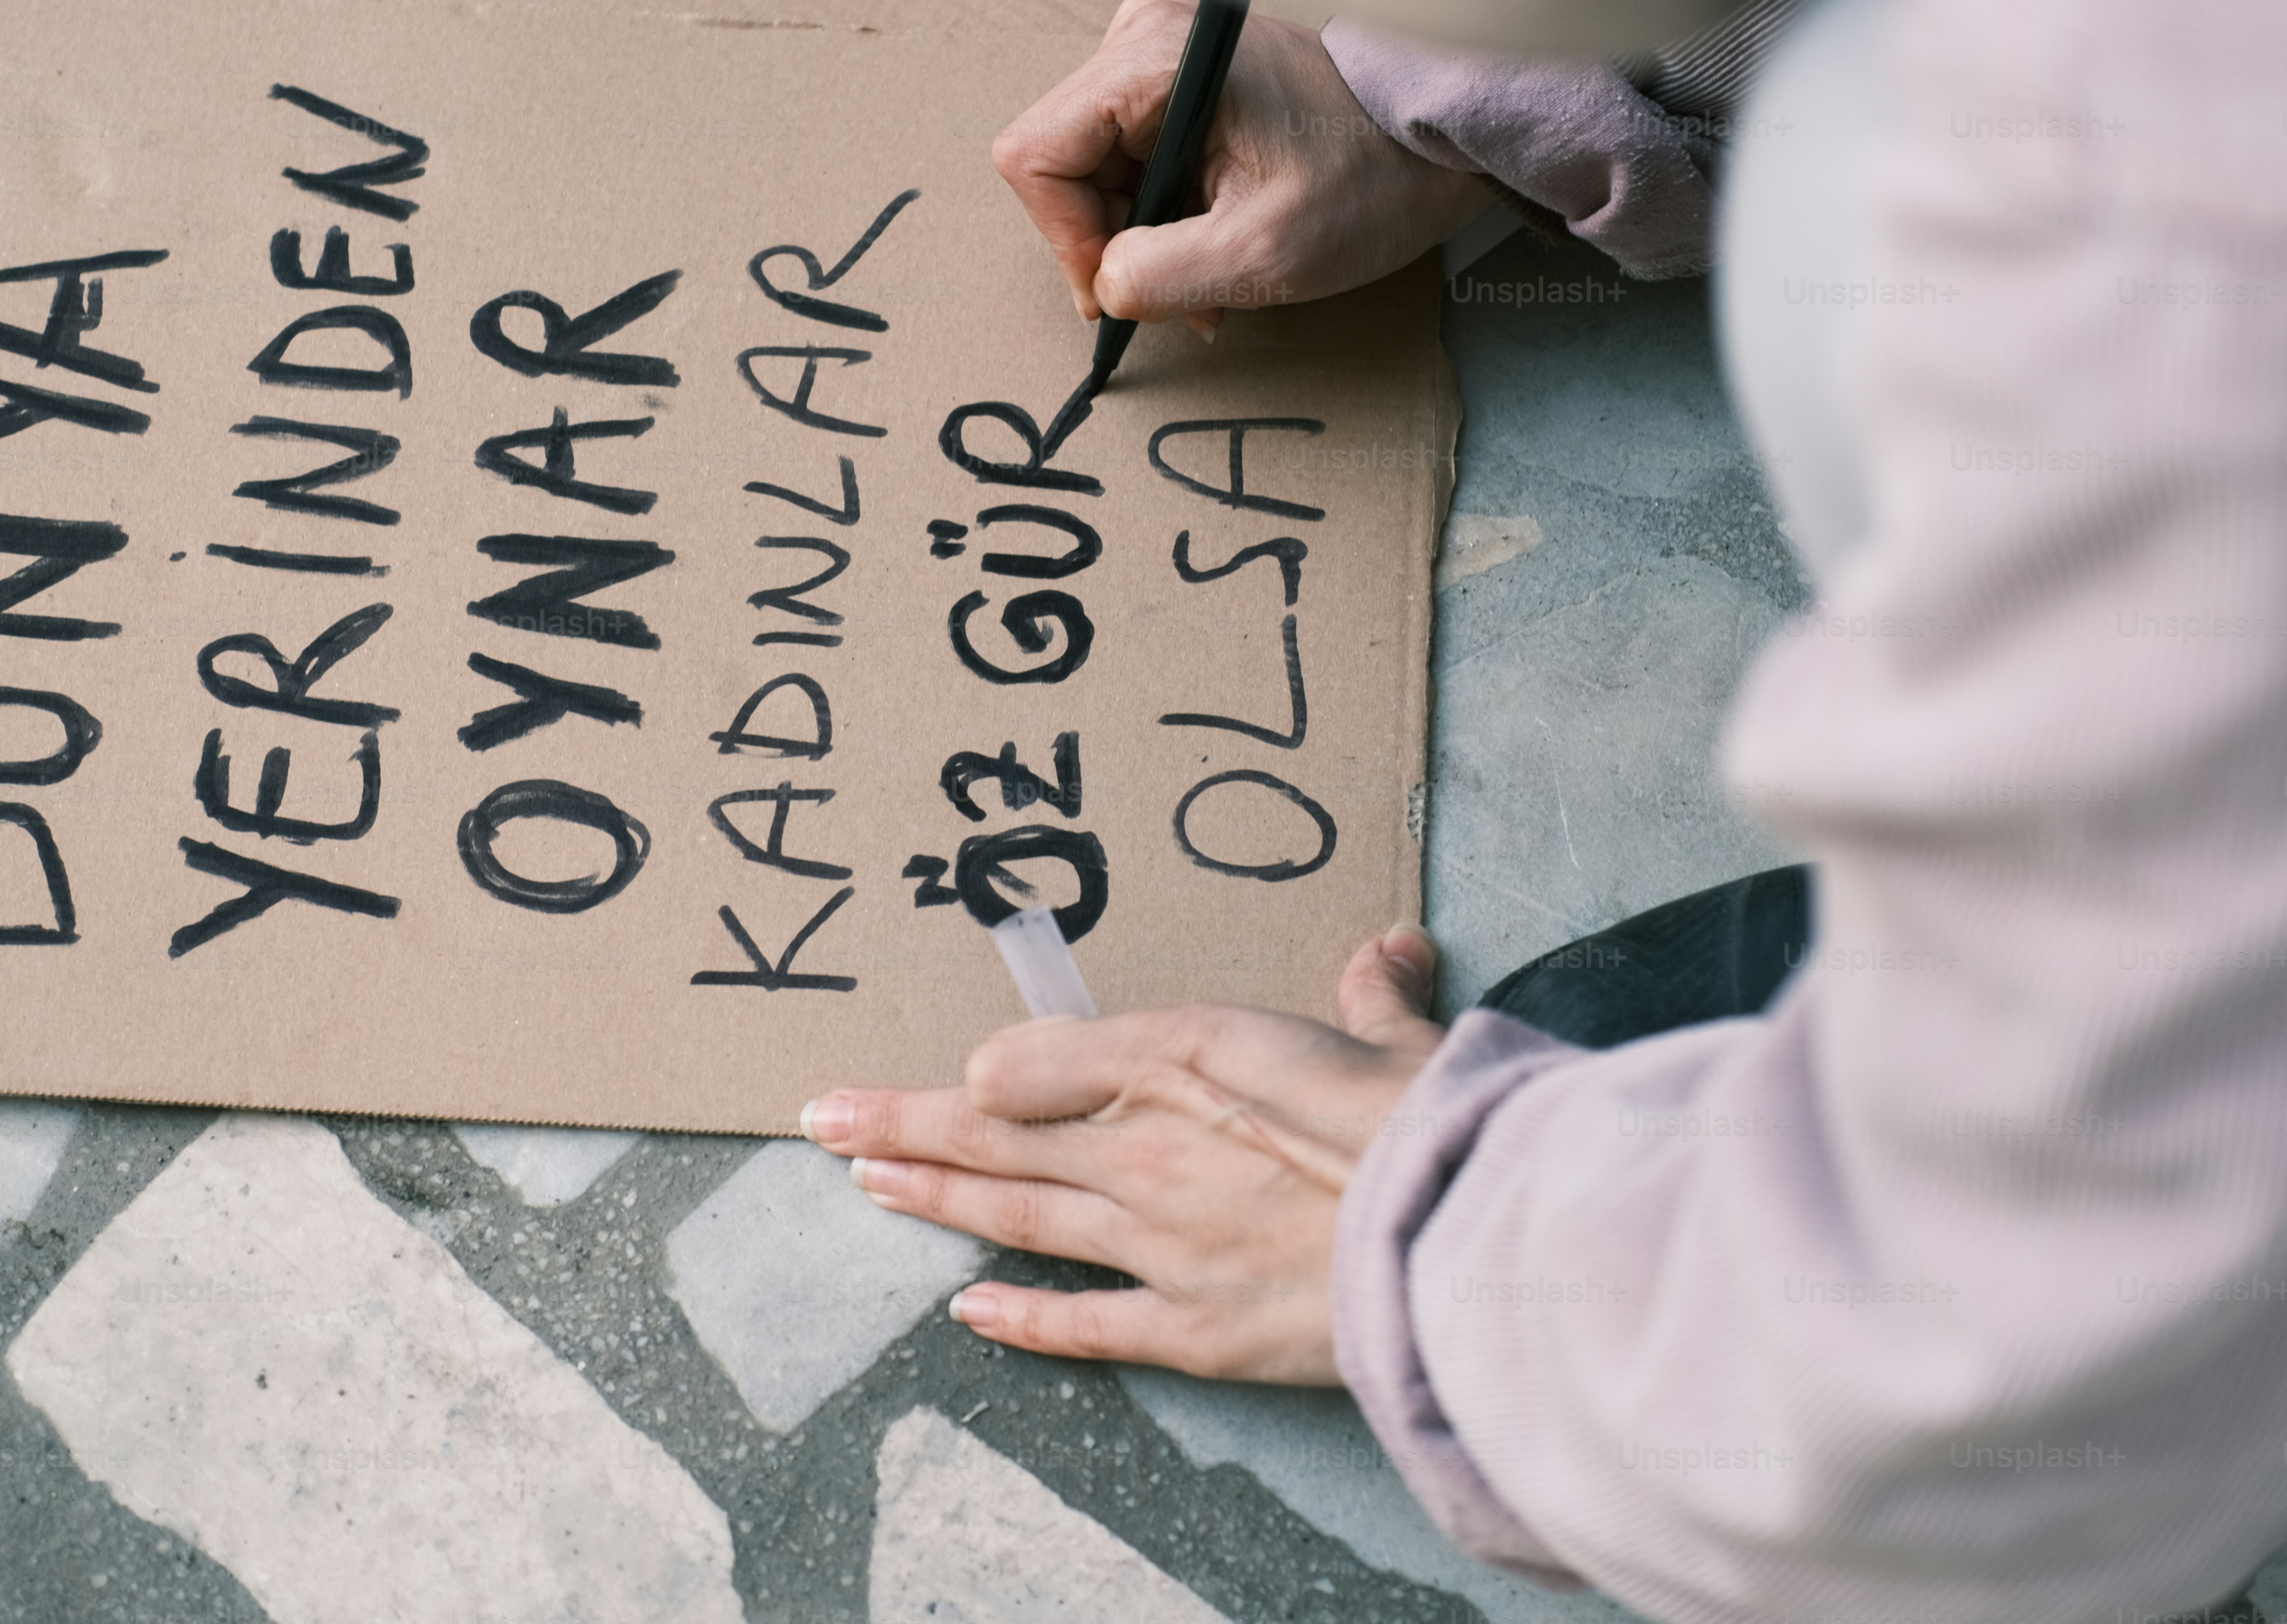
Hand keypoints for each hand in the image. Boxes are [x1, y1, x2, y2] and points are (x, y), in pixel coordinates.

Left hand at [799, 926, 1447, 1383]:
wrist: (1463, 1232)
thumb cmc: (1432, 1125)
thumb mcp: (1400, 1039)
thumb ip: (1373, 1000)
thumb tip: (1381, 957)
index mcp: (1190, 1060)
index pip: (1041, 1062)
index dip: (968, 1075)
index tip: (916, 1075)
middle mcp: (1151, 1149)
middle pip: (999, 1135)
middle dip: (903, 1125)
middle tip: (823, 1121)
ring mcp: (1163, 1243)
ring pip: (1019, 1215)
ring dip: (936, 1198)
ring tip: (868, 1181)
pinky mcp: (1195, 1329)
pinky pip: (1084, 1322)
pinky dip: (1019, 1319)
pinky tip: (966, 1309)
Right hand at [994, 0, 1491, 332]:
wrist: (1437, 137)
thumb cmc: (1369, 179)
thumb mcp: (1267, 252)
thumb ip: (1163, 276)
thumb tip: (1103, 287)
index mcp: (1151, 59)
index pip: (1036, 157)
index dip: (1067, 239)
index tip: (1125, 290)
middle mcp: (1141, 36)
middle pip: (1062, 164)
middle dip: (1113, 243)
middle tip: (1186, 296)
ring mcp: (1158, 51)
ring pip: (1092, 168)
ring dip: (1142, 236)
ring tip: (1213, 270)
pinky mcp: (1178, 75)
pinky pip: (1129, 157)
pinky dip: (1163, 212)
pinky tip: (1216, 236)